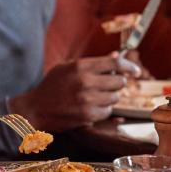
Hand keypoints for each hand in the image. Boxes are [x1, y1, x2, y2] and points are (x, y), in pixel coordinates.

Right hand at [12, 55, 143, 132]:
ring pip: (115, 98)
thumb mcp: (68, 67)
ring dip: (110, 97)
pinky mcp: (87, 116)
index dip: (128, 66)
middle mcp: (86, 82)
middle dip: (117, 83)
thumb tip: (118, 55)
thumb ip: (93, 63)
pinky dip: (103, 109)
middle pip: (119, 81)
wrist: (35, 109)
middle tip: (110, 84)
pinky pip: (107, 111)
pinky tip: (92, 106)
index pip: (115, 63)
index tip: (135, 71)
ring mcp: (87, 100)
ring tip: (97, 96)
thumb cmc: (52, 86)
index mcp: (81, 66)